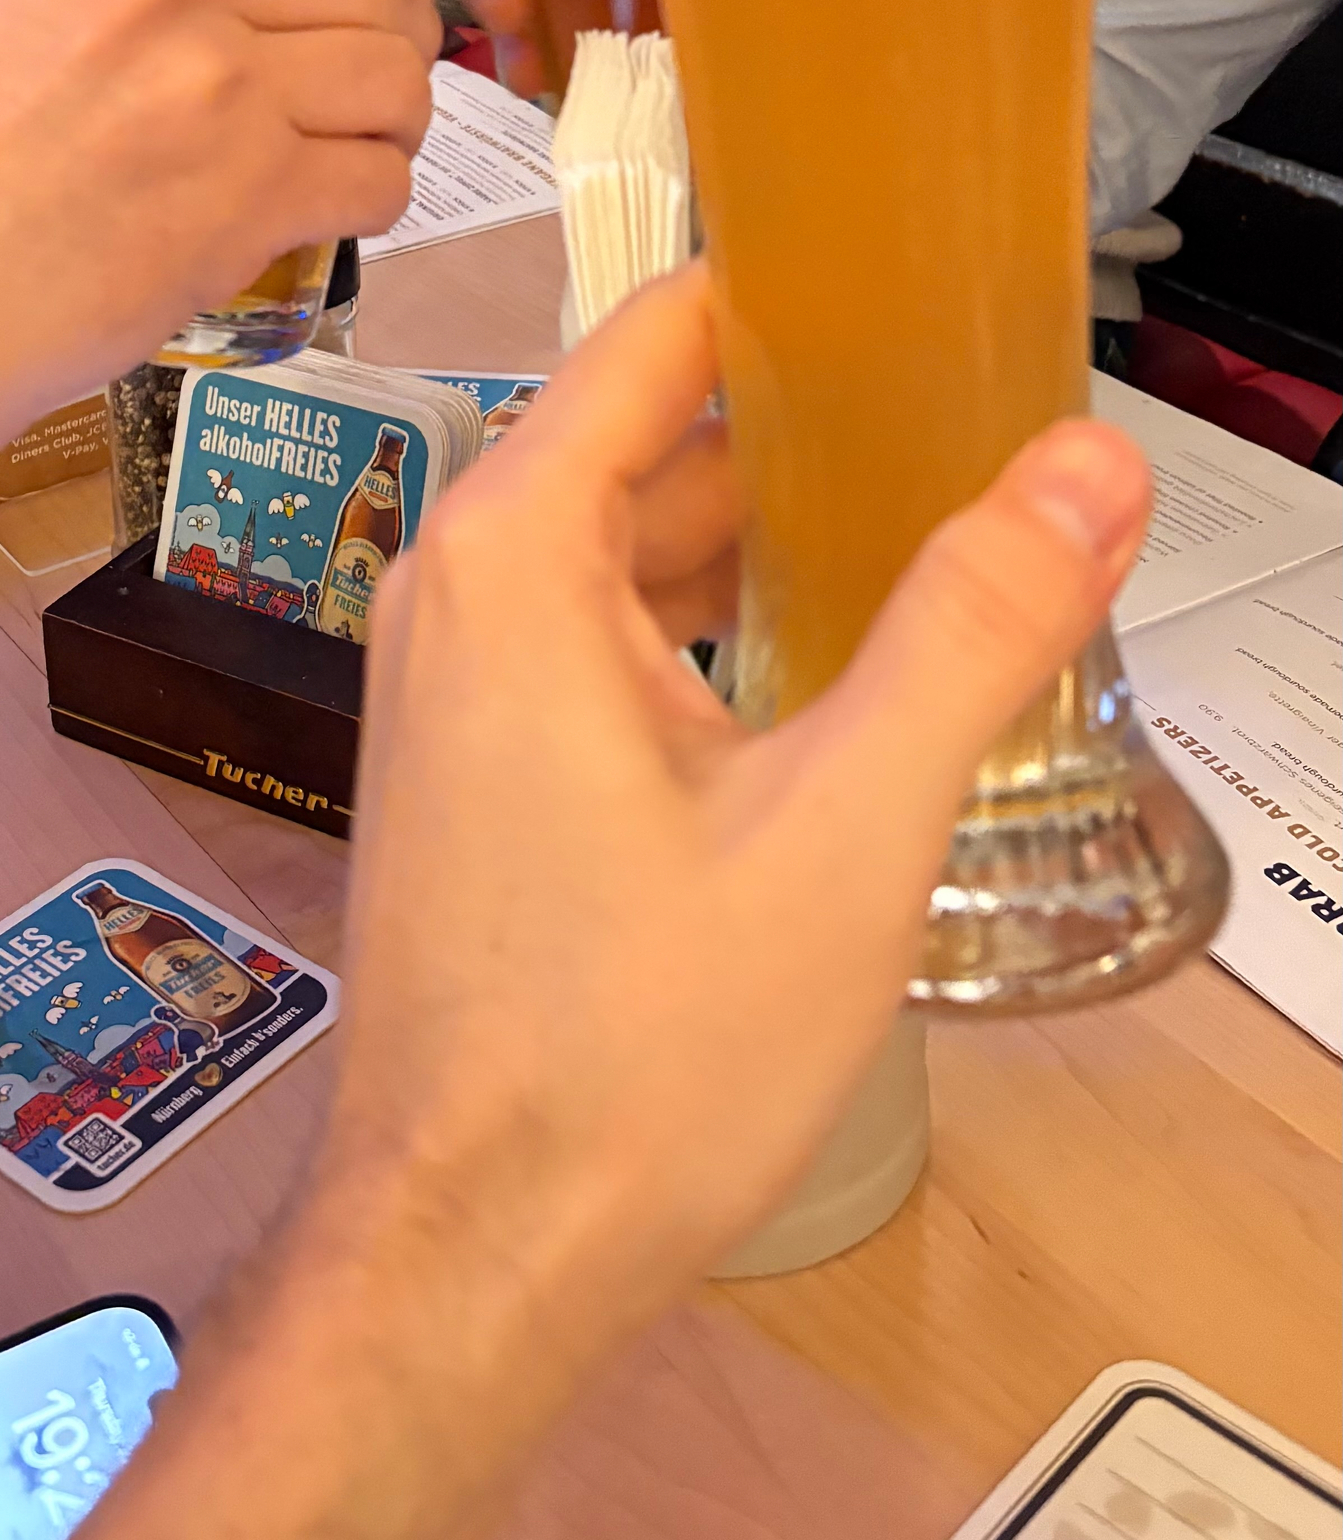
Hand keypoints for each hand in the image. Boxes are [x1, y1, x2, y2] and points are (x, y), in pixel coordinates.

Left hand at [86, 268, 1150, 1539]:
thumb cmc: (627, 1054)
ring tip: (925, 534)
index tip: (905, 283)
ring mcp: (453, 683)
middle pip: (646, 439)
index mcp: (516, 548)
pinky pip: (599, 636)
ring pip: (630, 550)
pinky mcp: (473, 768)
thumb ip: (971, 629)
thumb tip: (1086, 467)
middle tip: (960, 420)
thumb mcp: (844, 826)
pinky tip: (822, 673)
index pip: (653, 337)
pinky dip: (708, 626)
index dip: (783, 299)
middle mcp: (457, 588)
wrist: (470, 1256)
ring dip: (762, 539)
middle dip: (801, 429)